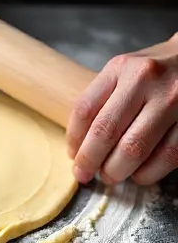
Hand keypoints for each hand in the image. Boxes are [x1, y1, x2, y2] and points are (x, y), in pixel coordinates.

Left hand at [67, 36, 177, 186]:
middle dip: (90, 162)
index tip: (74, 157)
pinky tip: (139, 173)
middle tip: (86, 174)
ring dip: (116, 171)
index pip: (84, 110)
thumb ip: (101, 103)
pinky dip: (146, 174)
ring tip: (112, 174)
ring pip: (133, 150)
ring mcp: (173, 100)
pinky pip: (165, 158)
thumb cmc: (154, 76)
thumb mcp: (123, 75)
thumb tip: (78, 150)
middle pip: (106, 133)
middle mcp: (147, 79)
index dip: (74, 142)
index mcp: (122, 67)